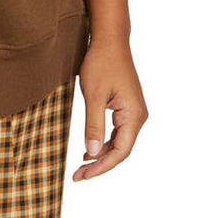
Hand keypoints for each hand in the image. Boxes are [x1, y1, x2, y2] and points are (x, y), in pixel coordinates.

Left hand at [72, 36, 147, 180]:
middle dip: (100, 164)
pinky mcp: (127, 107)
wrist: (109, 41)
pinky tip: (90, 148)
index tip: (82, 175)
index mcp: (133, 115)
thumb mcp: (93, 96)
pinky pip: (117, 131)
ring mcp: (134, 112)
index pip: (120, 151)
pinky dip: (103, 141)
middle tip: (78, 175)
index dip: (101, 166)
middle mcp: (138, 116)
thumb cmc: (101, 64)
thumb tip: (91, 153)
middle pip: (121, 149)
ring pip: (119, 142)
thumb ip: (93, 125)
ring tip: (81, 166)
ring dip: (101, 154)